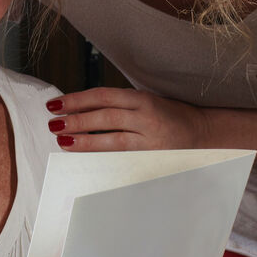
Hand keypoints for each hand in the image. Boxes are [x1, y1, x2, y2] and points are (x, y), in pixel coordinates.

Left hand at [46, 87, 206, 151]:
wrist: (204, 135)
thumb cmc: (169, 116)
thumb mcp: (145, 102)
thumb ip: (117, 106)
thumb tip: (78, 111)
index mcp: (142, 99)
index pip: (104, 96)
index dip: (77, 99)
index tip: (55, 104)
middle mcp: (147, 117)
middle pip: (106, 117)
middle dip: (76, 120)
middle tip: (52, 123)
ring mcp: (152, 141)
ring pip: (113, 140)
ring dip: (85, 141)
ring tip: (62, 141)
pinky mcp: (154, 159)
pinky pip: (124, 160)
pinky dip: (103, 159)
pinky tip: (86, 160)